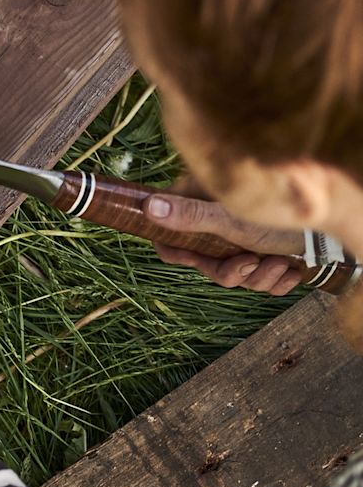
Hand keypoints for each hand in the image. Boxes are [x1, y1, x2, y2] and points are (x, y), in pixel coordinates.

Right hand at [145, 183, 305, 295]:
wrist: (338, 222)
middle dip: (232, 271)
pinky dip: (276, 281)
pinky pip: (260, 281)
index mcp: (207, 205)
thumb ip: (190, 215)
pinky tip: (292, 270)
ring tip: (280, 262)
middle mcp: (224, 223)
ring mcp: (246, 240)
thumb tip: (148, 206)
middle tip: (251, 262)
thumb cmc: (287, 210)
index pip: (170, 235)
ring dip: (259, 277)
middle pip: (206, 264)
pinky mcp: (269, 255)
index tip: (192, 259)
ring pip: (235, 276)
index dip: (177, 253)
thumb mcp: (233, 216)